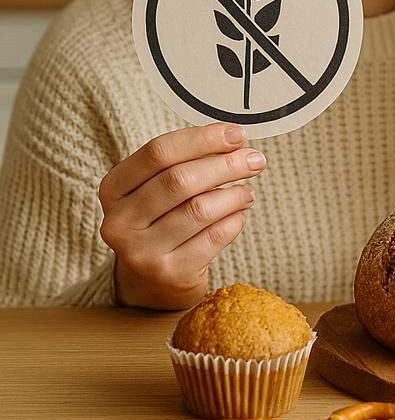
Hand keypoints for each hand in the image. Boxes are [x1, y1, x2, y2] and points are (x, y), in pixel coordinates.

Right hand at [98, 123, 265, 309]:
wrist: (150, 285)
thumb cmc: (161, 221)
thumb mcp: (157, 189)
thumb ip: (187, 162)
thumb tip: (235, 141)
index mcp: (114, 189)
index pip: (159, 152)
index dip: (202, 139)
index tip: (237, 134)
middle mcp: (120, 221)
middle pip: (180, 179)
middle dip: (226, 165)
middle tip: (255, 159)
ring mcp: (142, 251)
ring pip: (200, 208)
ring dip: (234, 194)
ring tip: (248, 192)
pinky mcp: (170, 273)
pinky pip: (215, 236)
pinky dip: (235, 220)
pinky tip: (239, 214)